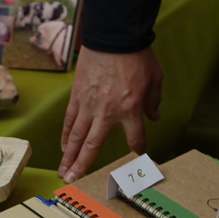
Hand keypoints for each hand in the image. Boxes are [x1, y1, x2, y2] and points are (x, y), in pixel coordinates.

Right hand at [59, 46, 162, 182]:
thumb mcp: (155, 77)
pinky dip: (65, 135)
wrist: (113, 36)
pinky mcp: (77, 97)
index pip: (136, 138)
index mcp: (130, 109)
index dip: (138, 149)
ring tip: (64, 172)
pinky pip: (69, 120)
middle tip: (74, 181)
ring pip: (76, 137)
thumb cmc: (136, 55)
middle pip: (92, 145)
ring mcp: (89, 105)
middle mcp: (107, 112)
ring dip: (69, 157)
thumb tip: (153, 116)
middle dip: (83, 166)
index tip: (138, 158)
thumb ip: (154, 100)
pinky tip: (63, 148)